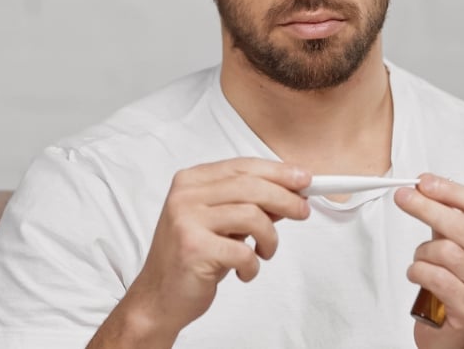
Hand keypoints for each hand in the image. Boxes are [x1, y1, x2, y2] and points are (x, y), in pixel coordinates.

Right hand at [88, 158, 310, 347]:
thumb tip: (291, 190)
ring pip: (253, 215)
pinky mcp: (193, 248)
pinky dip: (253, 264)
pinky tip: (244, 271)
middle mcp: (186, 195)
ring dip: (270, 238)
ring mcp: (186, 220)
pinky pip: (243, 251)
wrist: (158, 297)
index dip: (278, 171)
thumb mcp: (222, 221)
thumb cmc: (193, 257)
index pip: (243, 166)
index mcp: (192, 180)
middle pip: (251, 186)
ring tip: (264, 252)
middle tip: (303, 211)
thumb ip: (249, 203)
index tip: (304, 179)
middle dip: (286, 199)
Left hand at [394, 175, 463, 348]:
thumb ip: (448, 219)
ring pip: (445, 251)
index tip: (424, 181)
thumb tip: (424, 186)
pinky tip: (418, 276)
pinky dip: (417, 271)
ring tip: (420, 261)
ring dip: (422, 252)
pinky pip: (434, 276)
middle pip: (462, 224)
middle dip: (425, 207)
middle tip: (403, 197)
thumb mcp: (460, 247)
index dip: (452, 190)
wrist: (462, 337)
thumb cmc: (460, 286)